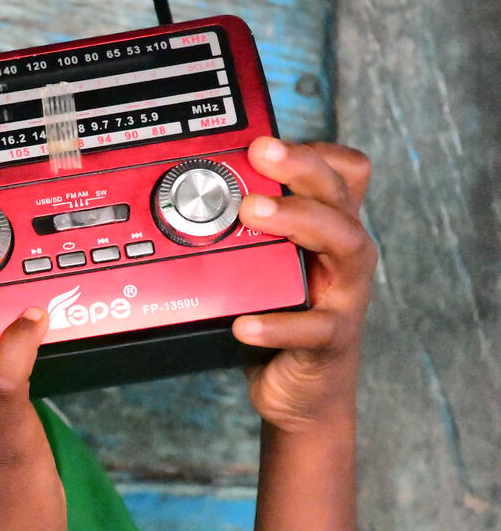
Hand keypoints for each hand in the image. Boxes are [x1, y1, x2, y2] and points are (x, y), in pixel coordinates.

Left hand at [233, 138, 375, 431]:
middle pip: (339, 196)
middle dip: (300, 168)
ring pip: (343, 246)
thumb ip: (242, 230)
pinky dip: (277, 324)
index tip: (266, 139)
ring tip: (254, 212)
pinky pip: (312, 329)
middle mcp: (343, 254)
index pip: (343, 173)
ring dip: (299, 222)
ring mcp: (343, 295)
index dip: (314, 150)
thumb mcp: (262, 264)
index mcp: (328, 229)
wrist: (301, 391)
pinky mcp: (330, 340)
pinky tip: (244, 322)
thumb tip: (187, 189)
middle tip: (259, 153)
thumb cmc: (281, 317)